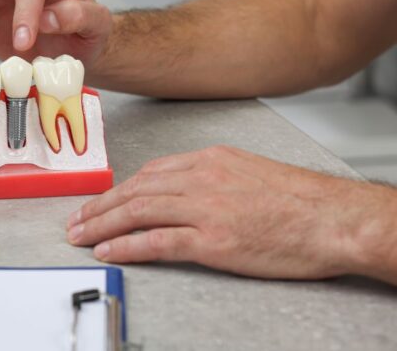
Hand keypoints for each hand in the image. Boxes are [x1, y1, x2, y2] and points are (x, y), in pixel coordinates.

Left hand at [66, 145, 393, 279]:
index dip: (119, 188)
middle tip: (75, 219)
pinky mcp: (213, 241)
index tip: (101, 199)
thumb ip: (213, 176)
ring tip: (80, 236)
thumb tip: (185, 188)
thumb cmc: (301, 201)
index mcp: (210, 160)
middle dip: (99, 206)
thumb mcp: (250, 171)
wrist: (335, 218)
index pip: (150, 172)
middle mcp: (201, 179)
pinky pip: (157, 241)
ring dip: (102, 224)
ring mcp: (205, 209)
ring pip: (138, 212)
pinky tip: (108, 250)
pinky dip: (127, 245)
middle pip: (135, 190)